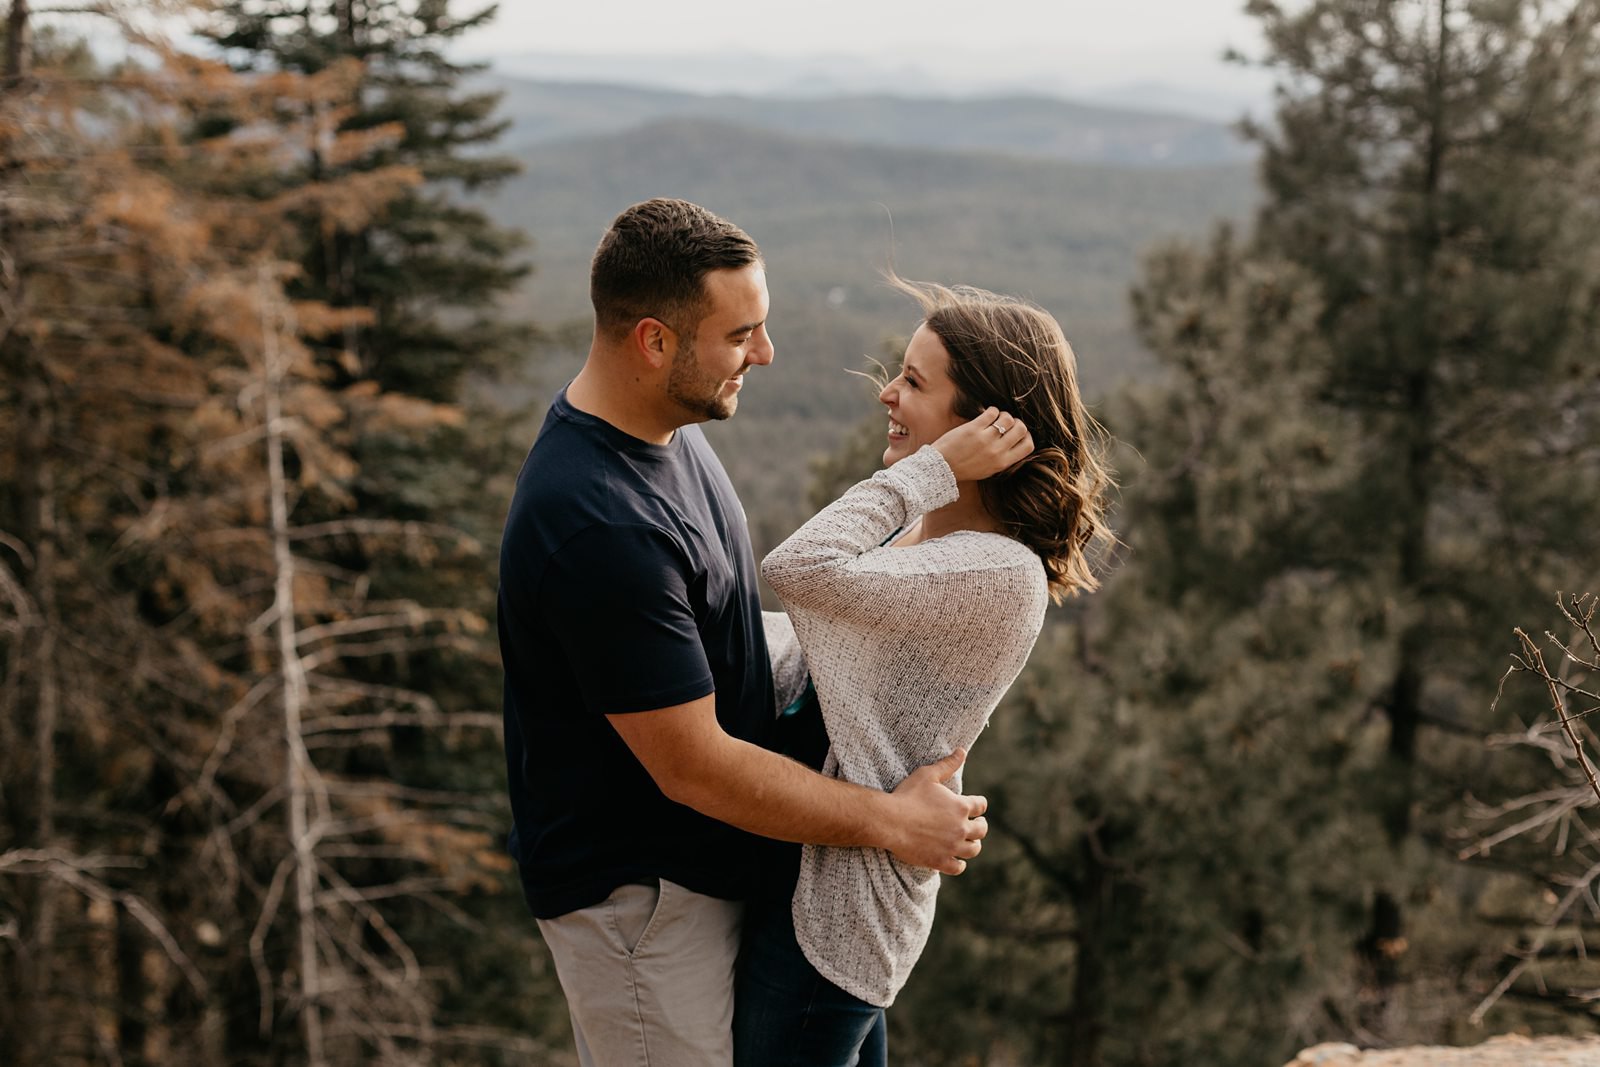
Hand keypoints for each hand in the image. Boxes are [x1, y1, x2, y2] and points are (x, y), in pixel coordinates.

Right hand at [884, 749, 989, 874]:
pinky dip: (959, 864)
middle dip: (980, 826)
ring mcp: (952, 847)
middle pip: (981, 830)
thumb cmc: (907, 795)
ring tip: (969, 842)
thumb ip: (947, 764)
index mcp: (961, 806)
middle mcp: (961, 828)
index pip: (981, 806)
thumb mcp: (928, 775)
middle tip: (976, 825)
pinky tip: (956, 860)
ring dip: (973, 845)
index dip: (979, 805)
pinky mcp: (940, 861)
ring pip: (973, 850)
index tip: (976, 806)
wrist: (889, 821)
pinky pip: (958, 867)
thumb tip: (962, 751)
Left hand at [932, 407, 1032, 481]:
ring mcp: (985, 439)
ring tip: (995, 418)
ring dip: (1003, 415)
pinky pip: (992, 412)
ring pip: (1008, 418)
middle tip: (1007, 423)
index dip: (1027, 436)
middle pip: (1021, 429)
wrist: (943, 468)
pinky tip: (985, 414)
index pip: (1028, 446)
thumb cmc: (965, 468)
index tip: (1019, 433)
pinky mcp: (974, 429)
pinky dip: (991, 410)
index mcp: (1003, 463)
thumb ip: (1003, 458)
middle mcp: (997, 451)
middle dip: (1017, 423)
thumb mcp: (989, 469)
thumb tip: (1016, 443)